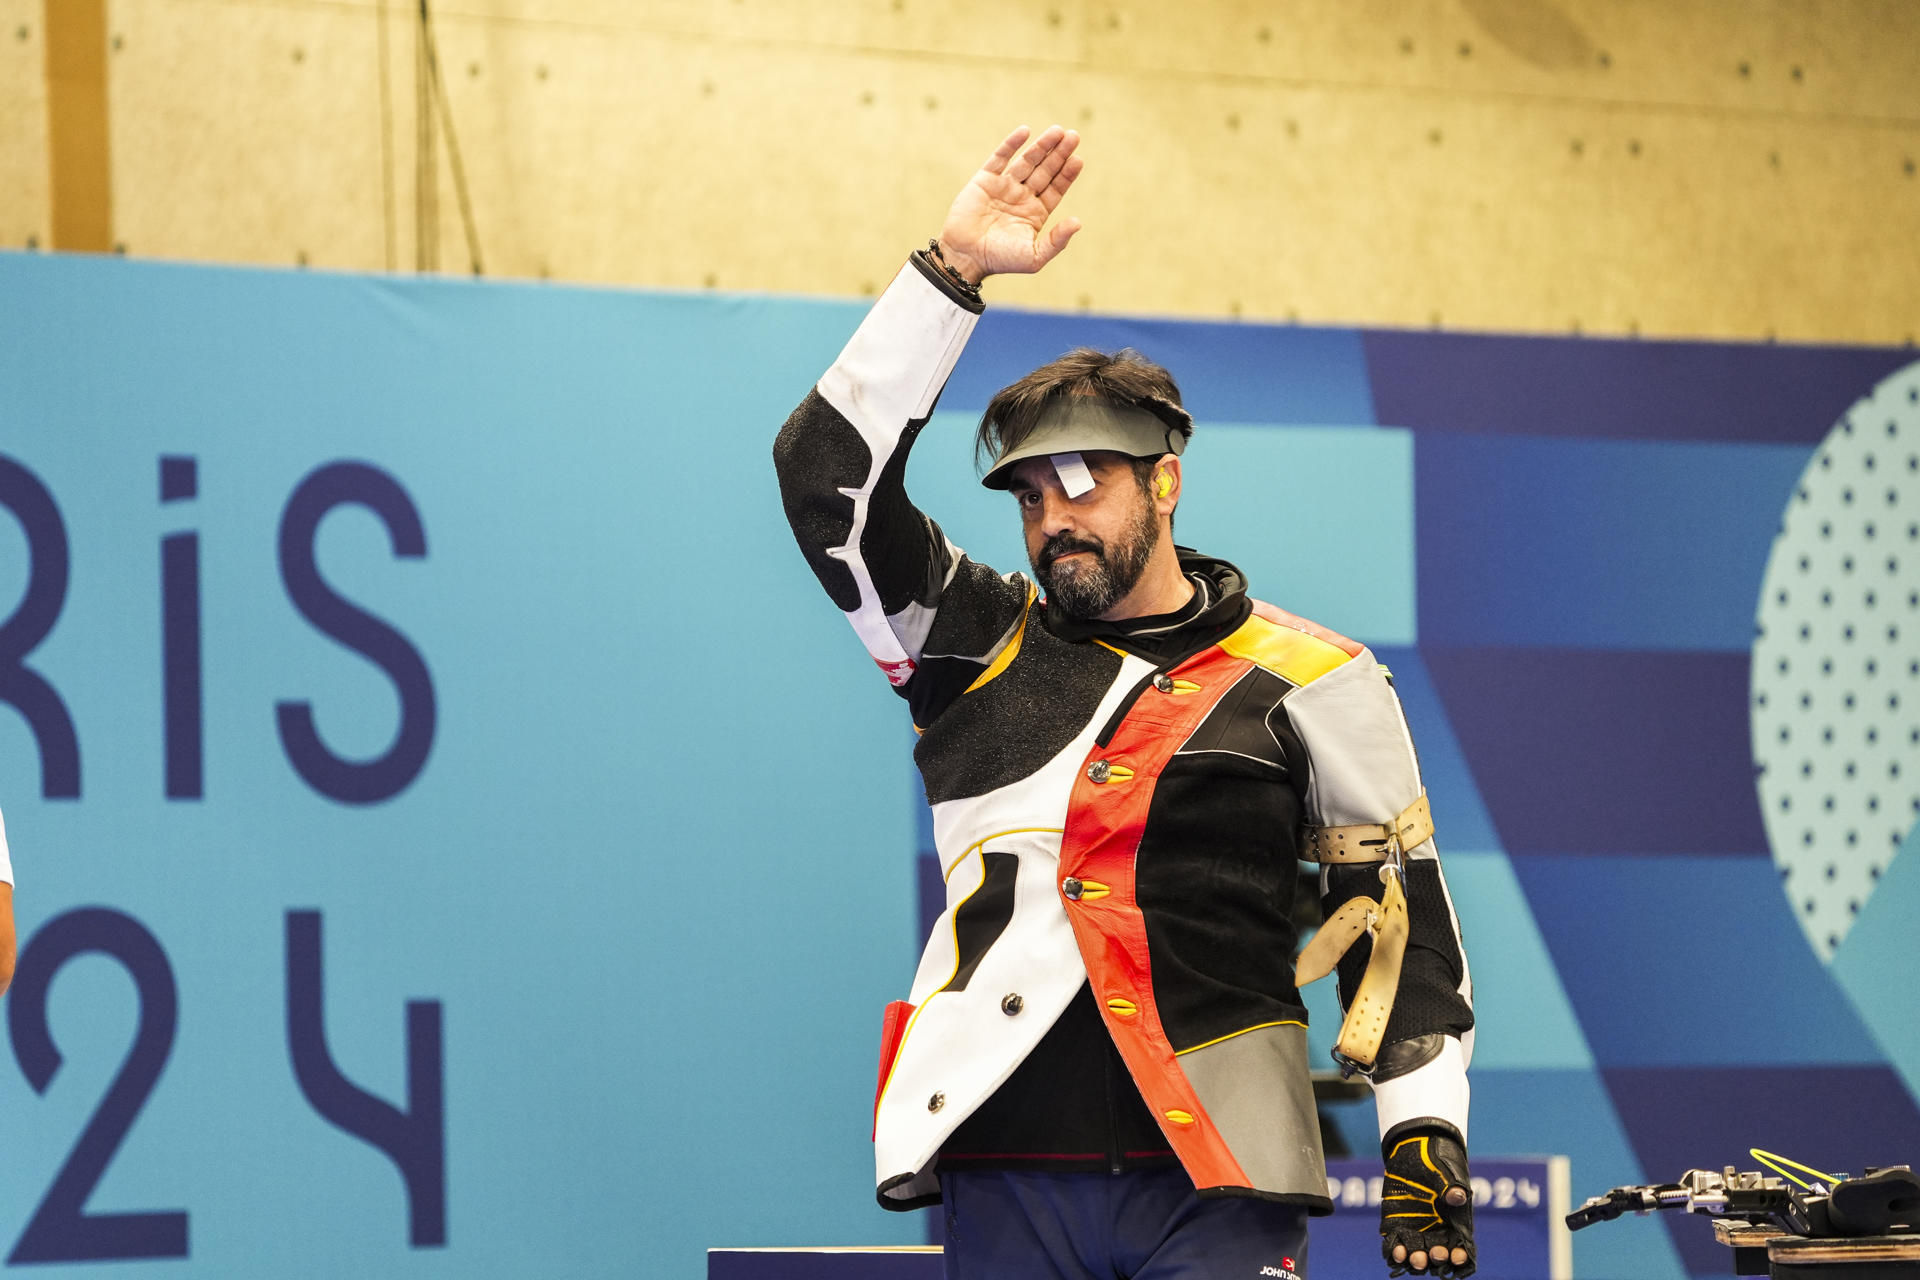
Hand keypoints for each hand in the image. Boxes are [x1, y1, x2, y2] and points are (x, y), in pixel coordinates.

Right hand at [936, 125, 1084, 282]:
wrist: (966, 256)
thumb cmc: (1001, 259)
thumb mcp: (1034, 256)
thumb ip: (1057, 241)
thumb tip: (1078, 222)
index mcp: (1035, 212)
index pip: (1056, 188)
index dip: (1067, 173)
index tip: (1078, 159)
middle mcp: (1022, 196)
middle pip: (1045, 169)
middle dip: (1059, 153)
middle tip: (1073, 136)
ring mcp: (1003, 186)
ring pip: (1027, 160)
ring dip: (1042, 145)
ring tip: (1057, 131)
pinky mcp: (984, 180)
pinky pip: (1000, 157)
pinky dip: (1011, 144)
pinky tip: (1025, 131)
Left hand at [1380, 1122, 1474, 1277]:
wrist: (1414, 1150)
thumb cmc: (1438, 1163)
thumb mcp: (1446, 1172)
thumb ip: (1452, 1186)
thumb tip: (1457, 1196)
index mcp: (1456, 1223)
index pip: (1461, 1247)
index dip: (1460, 1256)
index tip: (1456, 1257)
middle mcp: (1437, 1231)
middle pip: (1439, 1255)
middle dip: (1436, 1259)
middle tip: (1433, 1254)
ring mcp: (1417, 1230)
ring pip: (1418, 1254)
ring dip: (1416, 1260)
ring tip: (1414, 1259)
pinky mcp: (1397, 1225)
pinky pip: (1396, 1244)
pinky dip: (1395, 1251)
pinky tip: (1395, 1252)